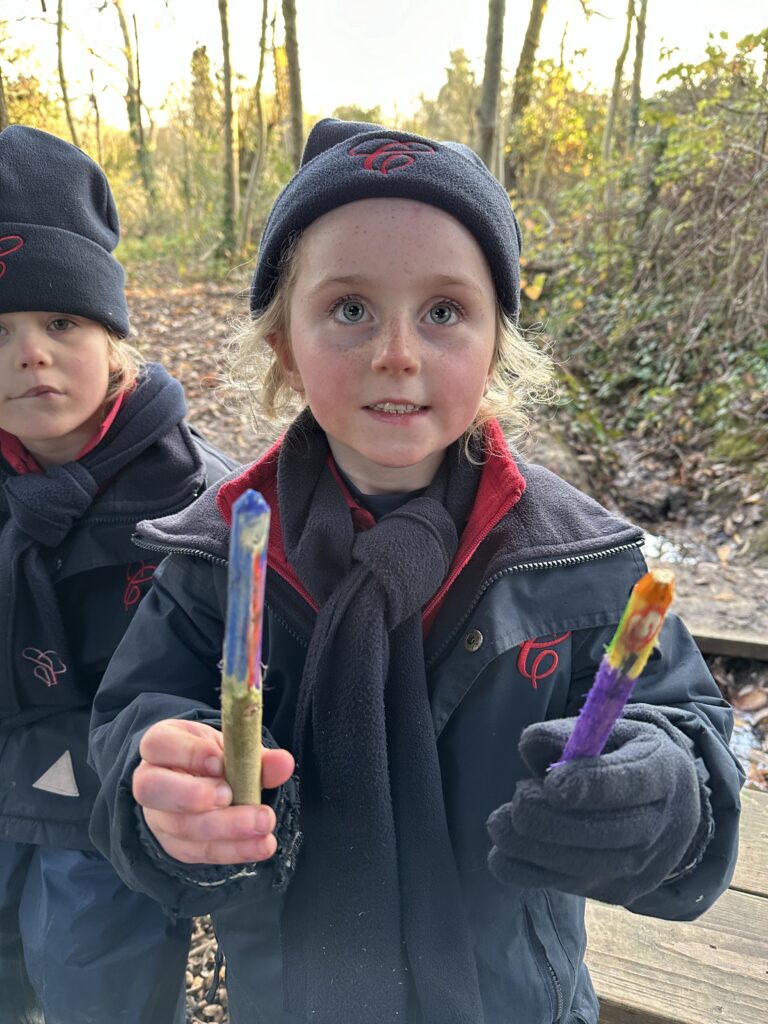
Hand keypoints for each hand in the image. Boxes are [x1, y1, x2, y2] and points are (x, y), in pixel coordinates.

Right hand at [132, 719, 294, 864]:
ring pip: (179, 826)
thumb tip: (284, 762)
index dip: (187, 754)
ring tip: (262, 824)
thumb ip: (254, 754)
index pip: (158, 744)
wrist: (201, 781)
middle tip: (230, 796)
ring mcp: (158, 816)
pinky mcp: (174, 845)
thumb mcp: (230, 746)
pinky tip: (261, 845)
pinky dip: (234, 850)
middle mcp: (150, 780)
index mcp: (161, 744)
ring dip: (225, 828)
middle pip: (154, 790)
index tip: (220, 762)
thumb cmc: (213, 757)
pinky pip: (199, 852)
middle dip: (193, 795)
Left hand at [487, 712, 706, 904]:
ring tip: (499, 823)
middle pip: (605, 832)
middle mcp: (661, 824)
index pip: (631, 782)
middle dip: (551, 819)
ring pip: (583, 866)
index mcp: (662, 770)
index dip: (590, 786)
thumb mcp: (608, 730)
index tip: (551, 785)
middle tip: (517, 798)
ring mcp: (643, 866)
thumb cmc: (624, 757)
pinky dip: (528, 873)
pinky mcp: (618, 891)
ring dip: (532, 847)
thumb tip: (529, 745)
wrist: (671, 807)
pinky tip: (502, 854)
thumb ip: (567, 733)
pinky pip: (569, 886)